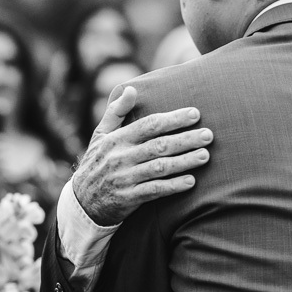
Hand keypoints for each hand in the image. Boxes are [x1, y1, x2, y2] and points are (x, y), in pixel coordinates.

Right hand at [73, 86, 211, 226]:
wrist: (82, 202)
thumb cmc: (97, 162)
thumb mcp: (100, 135)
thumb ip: (116, 111)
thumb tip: (131, 89)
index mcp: (117, 139)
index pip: (149, 125)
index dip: (173, 119)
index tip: (195, 114)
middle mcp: (122, 157)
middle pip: (159, 145)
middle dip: (186, 139)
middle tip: (208, 135)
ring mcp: (125, 178)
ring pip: (160, 167)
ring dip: (184, 161)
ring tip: (205, 156)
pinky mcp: (129, 198)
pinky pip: (155, 190)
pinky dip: (173, 186)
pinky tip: (191, 181)